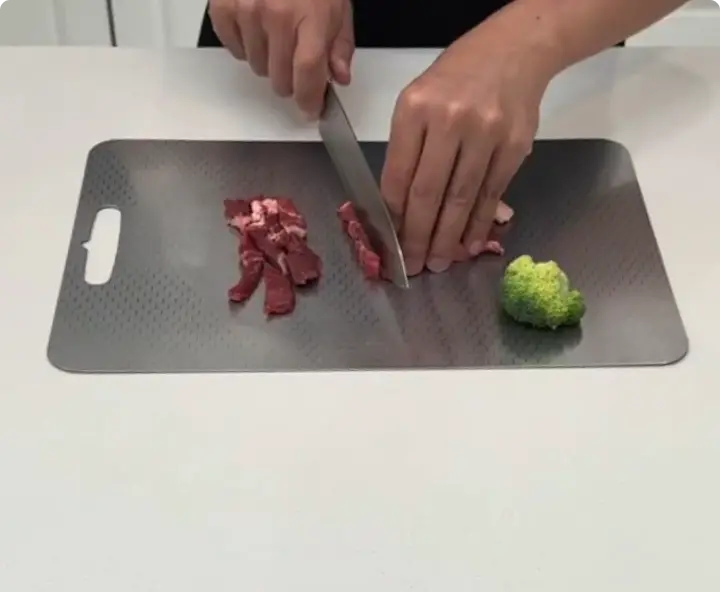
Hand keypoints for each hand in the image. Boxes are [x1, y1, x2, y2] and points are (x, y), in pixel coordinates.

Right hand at [209, 0, 353, 117]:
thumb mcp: (337, 4)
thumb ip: (339, 44)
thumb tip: (338, 77)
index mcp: (310, 16)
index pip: (307, 74)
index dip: (309, 99)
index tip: (310, 109)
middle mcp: (276, 15)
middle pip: (280, 79)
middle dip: (290, 79)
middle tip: (295, 61)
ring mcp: (247, 11)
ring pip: (257, 68)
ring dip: (268, 60)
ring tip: (276, 34)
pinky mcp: (224, 7)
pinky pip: (233, 50)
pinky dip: (245, 46)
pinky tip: (256, 28)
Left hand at [380, 24, 554, 275]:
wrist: (513, 51)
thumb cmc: (456, 80)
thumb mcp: (418, 101)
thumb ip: (407, 150)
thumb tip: (400, 208)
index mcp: (415, 109)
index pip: (399, 174)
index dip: (394, 216)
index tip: (391, 242)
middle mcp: (449, 120)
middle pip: (429, 193)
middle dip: (418, 236)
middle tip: (414, 266)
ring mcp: (486, 133)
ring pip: (462, 199)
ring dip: (448, 238)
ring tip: (438, 263)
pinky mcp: (515, 146)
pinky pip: (492, 194)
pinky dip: (480, 224)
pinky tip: (469, 244)